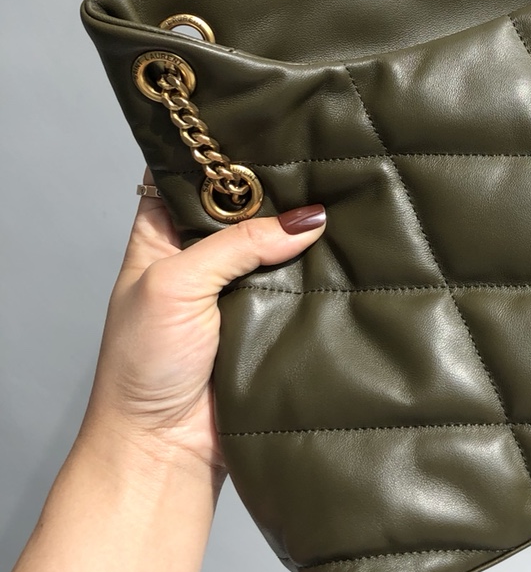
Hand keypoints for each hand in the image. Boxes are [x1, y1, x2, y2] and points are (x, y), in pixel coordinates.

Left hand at [83, 170, 326, 475]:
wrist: (166, 446)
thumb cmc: (144, 364)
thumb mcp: (175, 283)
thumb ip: (236, 243)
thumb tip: (306, 219)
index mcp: (161, 233)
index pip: (192, 174)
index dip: (222, 151)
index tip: (265, 126)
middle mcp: (201, 254)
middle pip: (245, 206)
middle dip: (278, 189)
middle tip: (320, 160)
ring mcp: (239, 286)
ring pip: (278, 243)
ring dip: (303, 232)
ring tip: (343, 196)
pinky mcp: (271, 316)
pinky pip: (301, 283)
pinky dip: (320, 270)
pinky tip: (346, 248)